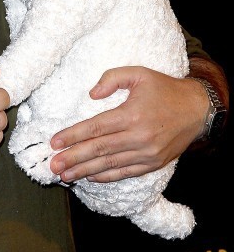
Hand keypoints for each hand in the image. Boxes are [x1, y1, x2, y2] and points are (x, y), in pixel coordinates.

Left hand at [48, 66, 207, 182]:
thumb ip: (112, 78)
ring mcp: (147, 153)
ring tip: (65, 175)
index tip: (55, 142)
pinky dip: (107, 176)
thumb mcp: (138, 74)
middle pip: (99, 150)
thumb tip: (92, 94)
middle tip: (53, 165)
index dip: (73, 136)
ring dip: (85, 171)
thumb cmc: (164, 89)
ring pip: (110, 164)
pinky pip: (125, 172)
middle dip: (73, 158)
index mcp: (131, 114)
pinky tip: (90, 177)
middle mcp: (138, 137)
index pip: (95, 128)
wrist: (198, 109)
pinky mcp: (154, 163)